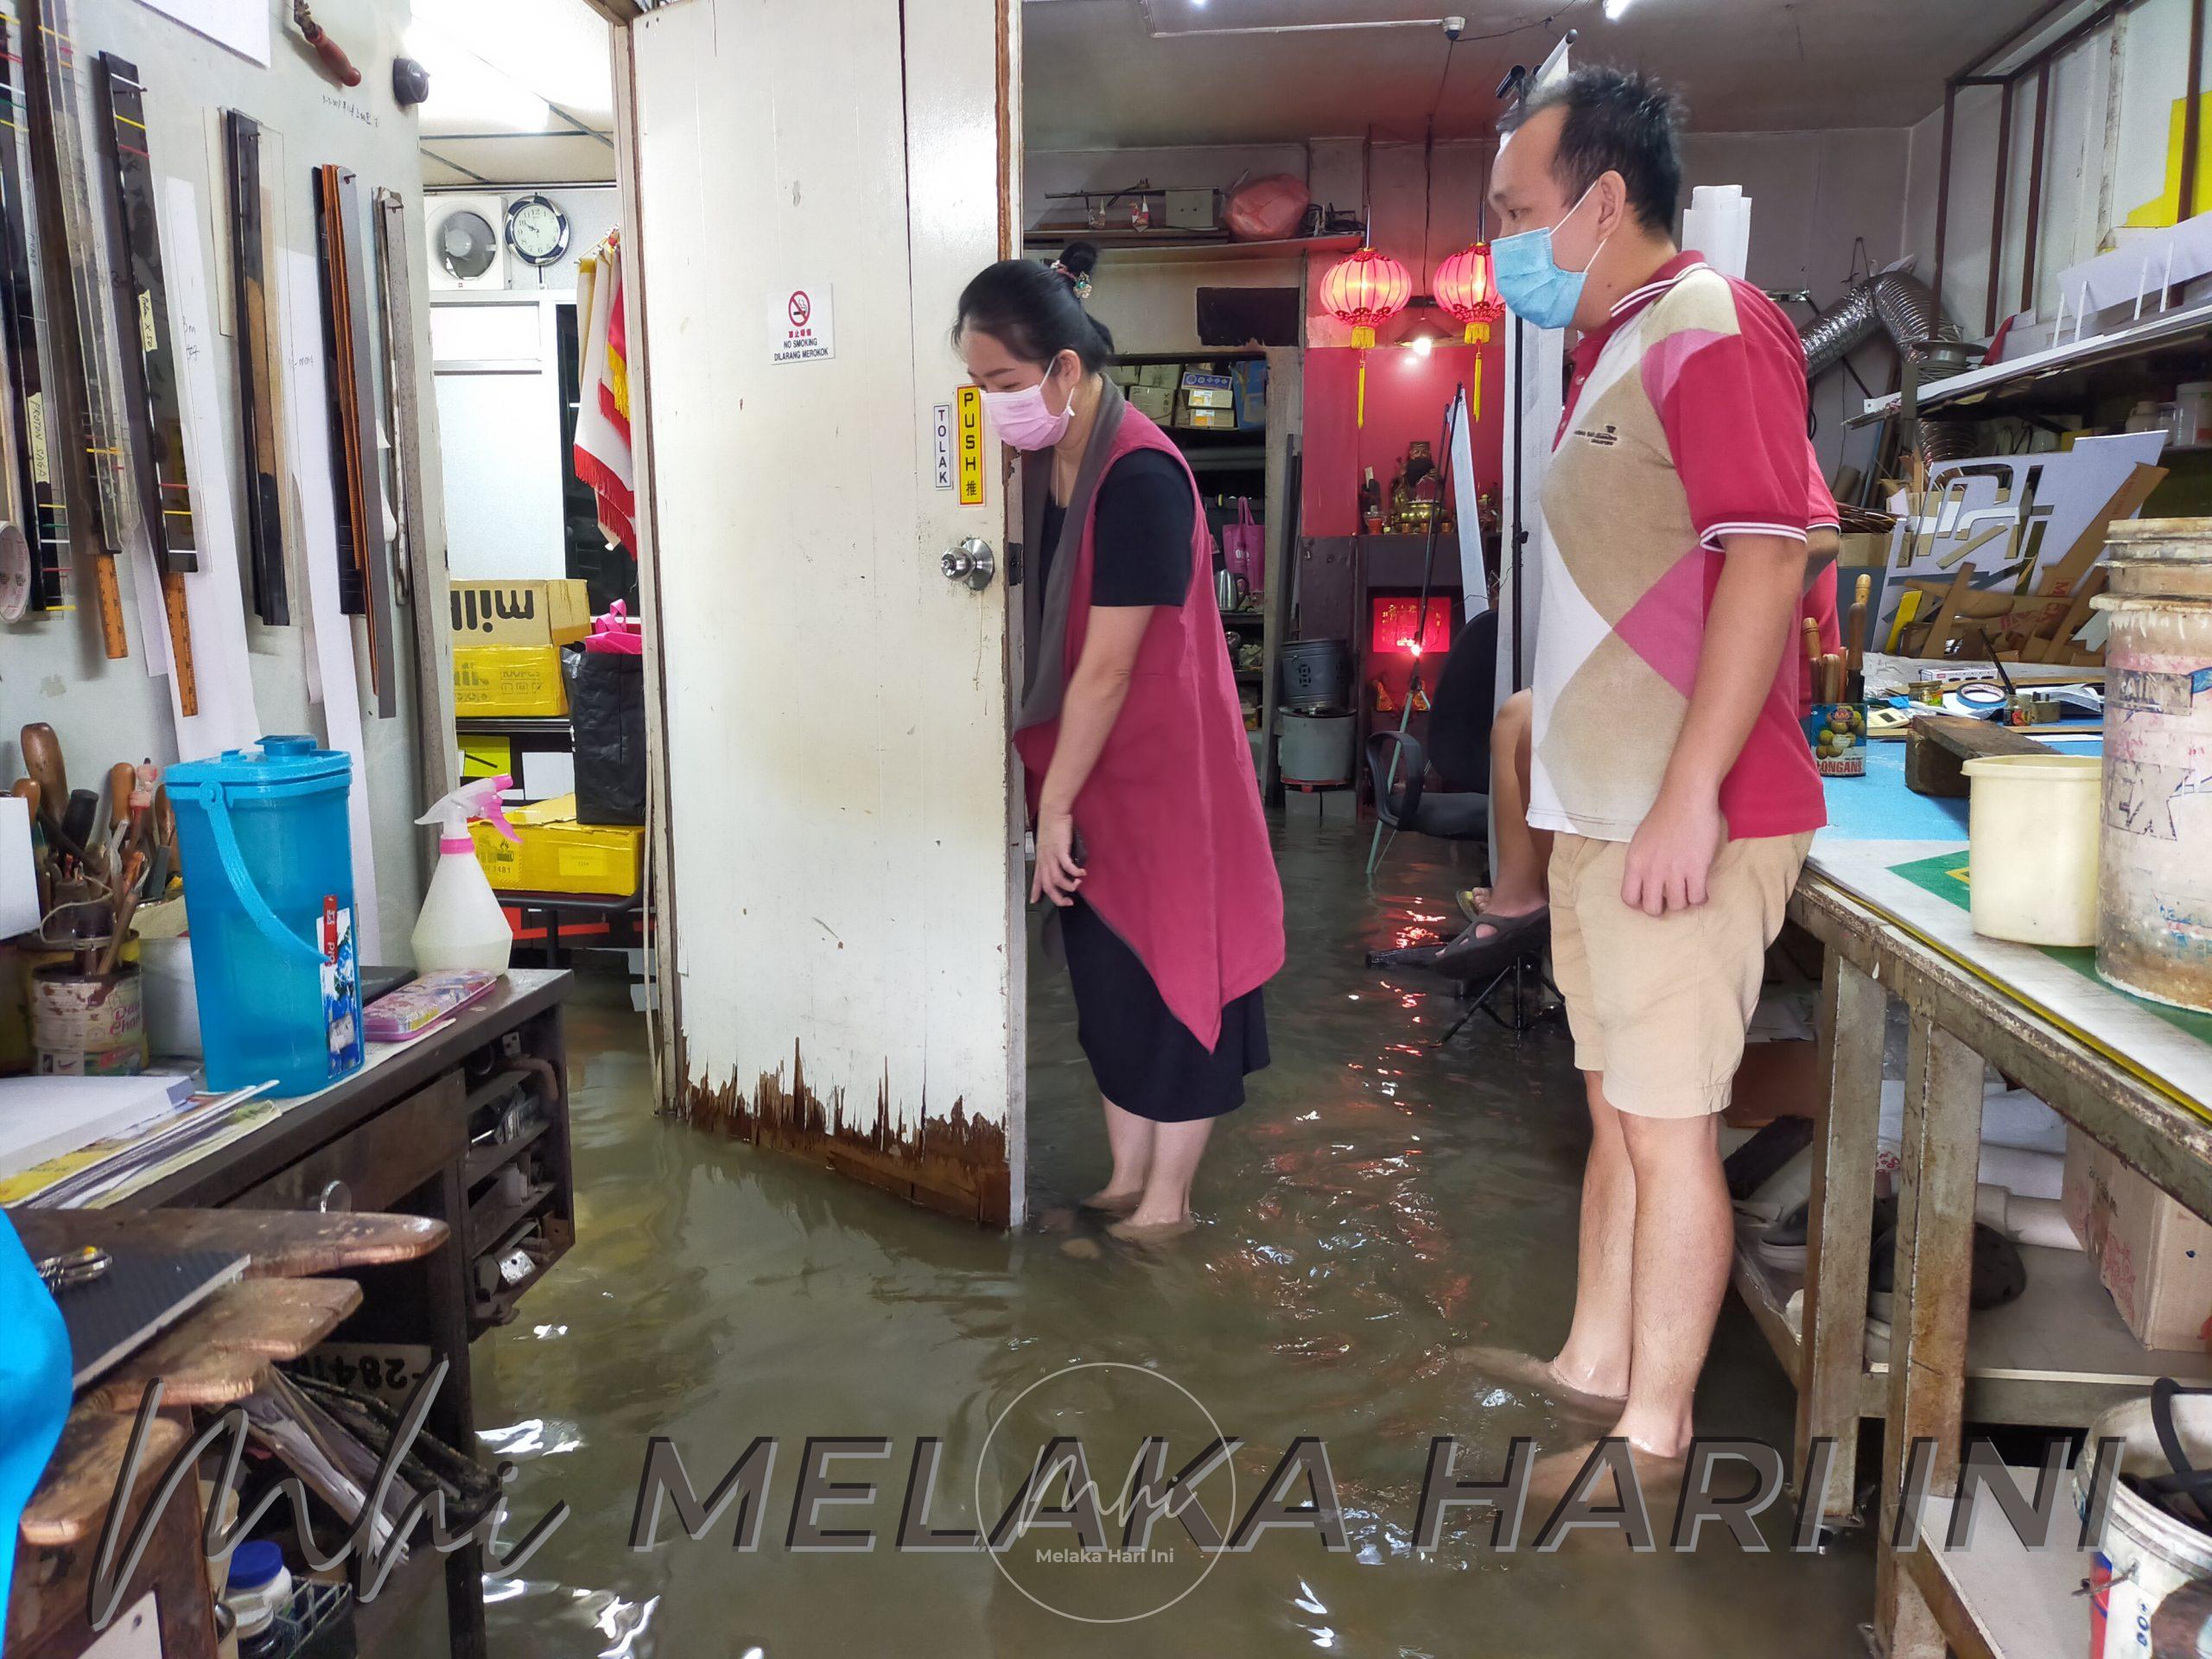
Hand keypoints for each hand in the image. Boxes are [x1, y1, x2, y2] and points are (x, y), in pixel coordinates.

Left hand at [1031, 807, 1084, 906]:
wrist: (1052, 813)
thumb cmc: (1052, 826)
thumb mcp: (1049, 844)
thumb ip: (1053, 855)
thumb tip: (1062, 863)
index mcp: (1041, 859)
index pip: (1036, 879)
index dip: (1035, 891)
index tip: (1034, 901)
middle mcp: (1044, 860)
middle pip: (1048, 886)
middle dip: (1058, 898)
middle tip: (1068, 902)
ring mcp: (1051, 856)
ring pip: (1057, 879)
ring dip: (1069, 886)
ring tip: (1078, 885)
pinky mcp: (1060, 850)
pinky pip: (1067, 867)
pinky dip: (1075, 872)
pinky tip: (1082, 873)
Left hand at [1621, 788, 1724, 916]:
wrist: (1686, 797)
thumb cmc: (1665, 815)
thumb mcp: (1641, 840)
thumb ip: (1642, 862)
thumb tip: (1647, 882)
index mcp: (1634, 862)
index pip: (1629, 898)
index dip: (1641, 904)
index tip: (1652, 899)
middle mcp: (1651, 869)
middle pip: (1653, 909)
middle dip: (1664, 907)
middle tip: (1672, 897)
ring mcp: (1673, 870)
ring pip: (1678, 906)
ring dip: (1685, 901)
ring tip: (1689, 889)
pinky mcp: (1696, 868)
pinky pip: (1697, 898)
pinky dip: (1701, 897)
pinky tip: (1701, 888)